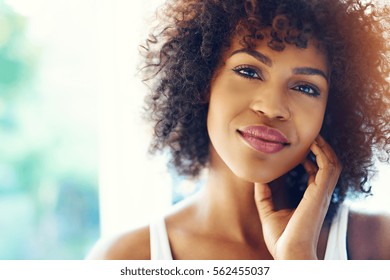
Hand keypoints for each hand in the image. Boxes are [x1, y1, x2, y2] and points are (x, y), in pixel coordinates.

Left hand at [254, 135, 341, 258]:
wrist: (288, 253)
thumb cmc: (282, 239)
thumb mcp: (269, 212)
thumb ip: (264, 195)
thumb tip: (258, 178)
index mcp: (310, 198)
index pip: (316, 173)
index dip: (310, 158)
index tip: (298, 148)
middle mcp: (319, 194)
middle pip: (327, 165)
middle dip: (320, 148)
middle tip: (308, 136)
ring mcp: (321, 193)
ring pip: (332, 163)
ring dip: (323, 147)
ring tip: (312, 135)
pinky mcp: (320, 193)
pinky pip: (328, 167)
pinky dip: (323, 153)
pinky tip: (312, 144)